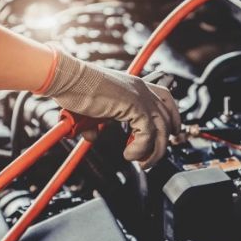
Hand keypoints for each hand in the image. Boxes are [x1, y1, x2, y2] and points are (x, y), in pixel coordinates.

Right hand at [41, 48, 180, 168]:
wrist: (68, 78)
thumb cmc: (75, 88)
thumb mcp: (91, 110)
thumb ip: (96, 123)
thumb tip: (93, 135)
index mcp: (135, 85)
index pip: (166, 99)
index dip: (172, 118)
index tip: (171, 134)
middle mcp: (142, 89)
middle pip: (168, 118)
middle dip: (164, 142)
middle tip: (150, 159)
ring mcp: (140, 97)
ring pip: (162, 130)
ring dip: (153, 151)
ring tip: (140, 162)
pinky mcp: (134, 106)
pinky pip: (148, 134)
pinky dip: (140, 149)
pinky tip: (128, 154)